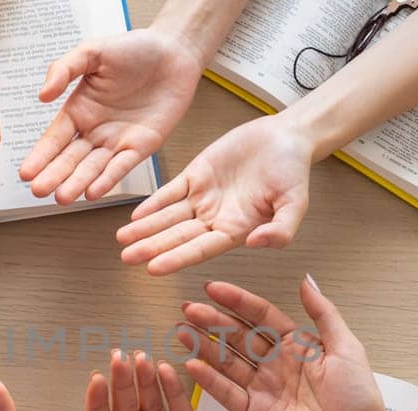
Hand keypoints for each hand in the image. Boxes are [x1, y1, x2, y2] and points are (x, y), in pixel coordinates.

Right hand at [19, 29, 202, 203]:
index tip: (26, 172)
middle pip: (70, 158)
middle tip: (39, 191)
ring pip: (93, 168)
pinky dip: (108, 179)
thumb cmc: (134, 48)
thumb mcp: (92, 52)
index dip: (41, 155)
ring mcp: (117, 141)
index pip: (55, 138)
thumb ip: (64, 70)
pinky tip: (93, 192)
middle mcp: (95, 129)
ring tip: (62, 198)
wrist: (175, 52)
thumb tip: (42, 95)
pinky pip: (122, 166)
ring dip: (77, 183)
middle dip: (54, 175)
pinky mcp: (142, 146)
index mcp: (79, 109)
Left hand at [118, 116, 312, 275]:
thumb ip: (280, 230)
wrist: (285, 136)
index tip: (154, 268)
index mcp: (236, 230)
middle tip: (127, 257)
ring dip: (145, 228)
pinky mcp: (196, 176)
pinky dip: (153, 202)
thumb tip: (257, 244)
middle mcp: (216, 218)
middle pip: (177, 237)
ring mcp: (203, 198)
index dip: (176, 258)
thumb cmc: (293, 171)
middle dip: (151, 247)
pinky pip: (170, 192)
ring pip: (168, 216)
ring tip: (122, 238)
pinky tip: (136, 213)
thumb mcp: (295, 204)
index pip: (200, 249)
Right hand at [178, 278, 407, 410]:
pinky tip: (192, 365)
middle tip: (188, 309)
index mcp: (297, 346)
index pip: (260, 316)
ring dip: (203, 347)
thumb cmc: (359, 399)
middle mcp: (275, 365)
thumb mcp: (347, 348)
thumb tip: (306, 280)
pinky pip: (227, 395)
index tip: (213, 288)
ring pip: (227, 363)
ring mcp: (263, 390)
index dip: (237, 301)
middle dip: (212, 322)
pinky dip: (209, 381)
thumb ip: (323, 314)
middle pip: (238, 337)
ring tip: (180, 332)